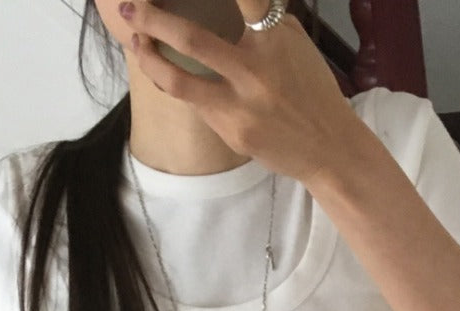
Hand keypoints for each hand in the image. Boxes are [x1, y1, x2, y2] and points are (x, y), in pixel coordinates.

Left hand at [119, 3, 364, 186]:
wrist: (329, 147)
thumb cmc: (311, 90)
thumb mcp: (294, 43)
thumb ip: (261, 21)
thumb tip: (226, 4)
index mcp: (274, 38)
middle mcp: (255, 70)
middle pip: (190, 38)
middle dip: (152, 19)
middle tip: (131, 7)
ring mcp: (241, 105)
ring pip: (178, 80)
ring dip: (148, 58)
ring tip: (136, 41)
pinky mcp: (232, 131)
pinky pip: (194, 103)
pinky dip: (176, 83)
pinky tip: (164, 71)